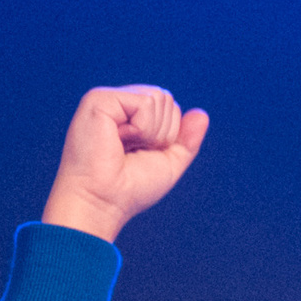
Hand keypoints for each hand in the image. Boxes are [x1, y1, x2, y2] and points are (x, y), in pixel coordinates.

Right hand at [40, 86, 209, 242]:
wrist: (102, 202)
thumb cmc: (128, 189)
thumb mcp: (167, 163)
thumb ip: (186, 140)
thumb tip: (202, 114)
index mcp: (130, 115)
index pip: (170, 108)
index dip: (167, 136)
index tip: (140, 154)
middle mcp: (118, 103)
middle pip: (166, 99)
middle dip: (161, 133)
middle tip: (131, 151)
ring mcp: (107, 98)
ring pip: (158, 98)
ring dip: (150, 132)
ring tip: (123, 146)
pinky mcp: (98, 99)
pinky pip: (145, 102)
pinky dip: (141, 128)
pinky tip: (118, 140)